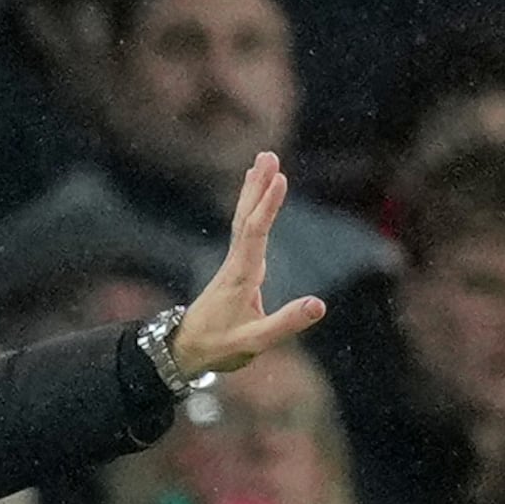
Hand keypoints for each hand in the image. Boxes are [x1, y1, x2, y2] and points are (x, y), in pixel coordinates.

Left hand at [167, 153, 329, 379]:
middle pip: (247, 216)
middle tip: (269, 155)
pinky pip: (243, 228)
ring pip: (243, 218)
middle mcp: (236, 263)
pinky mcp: (235, 267)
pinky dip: (251, 206)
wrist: (185, 349)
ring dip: (254, 189)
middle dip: (259, 185)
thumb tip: (319, 304)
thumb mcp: (255, 342)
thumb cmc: (219, 346)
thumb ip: (286, 323)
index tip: (281, 179)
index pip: (256, 233)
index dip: (269, 205)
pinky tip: (255, 194)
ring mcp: (234, 263)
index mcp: (242, 276)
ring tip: (263, 160)